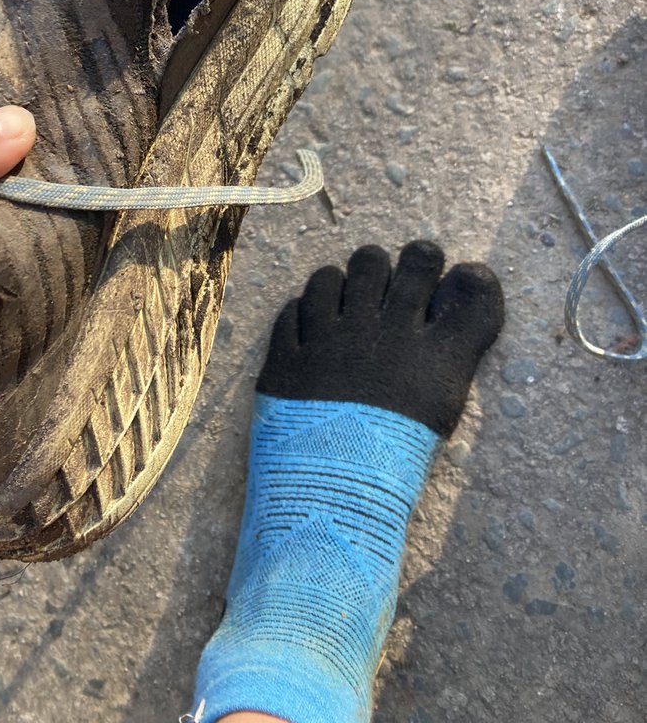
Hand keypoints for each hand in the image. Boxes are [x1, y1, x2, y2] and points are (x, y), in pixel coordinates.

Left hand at [257, 240, 503, 436]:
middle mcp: (378, 332)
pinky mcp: (286, 357)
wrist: (339, 496)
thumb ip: (462, 338)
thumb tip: (474, 280)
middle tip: (397, 282)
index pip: (454, 282)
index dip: (450, 270)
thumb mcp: (447, 398)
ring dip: (342, 283)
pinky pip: (290, 311)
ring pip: (331, 276)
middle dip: (400, 263)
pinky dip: (301, 314)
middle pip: (389, 263)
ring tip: (349, 303)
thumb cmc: (402, 456)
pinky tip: (312, 329)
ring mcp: (327, 341)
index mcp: (428, 350)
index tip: (445, 275)